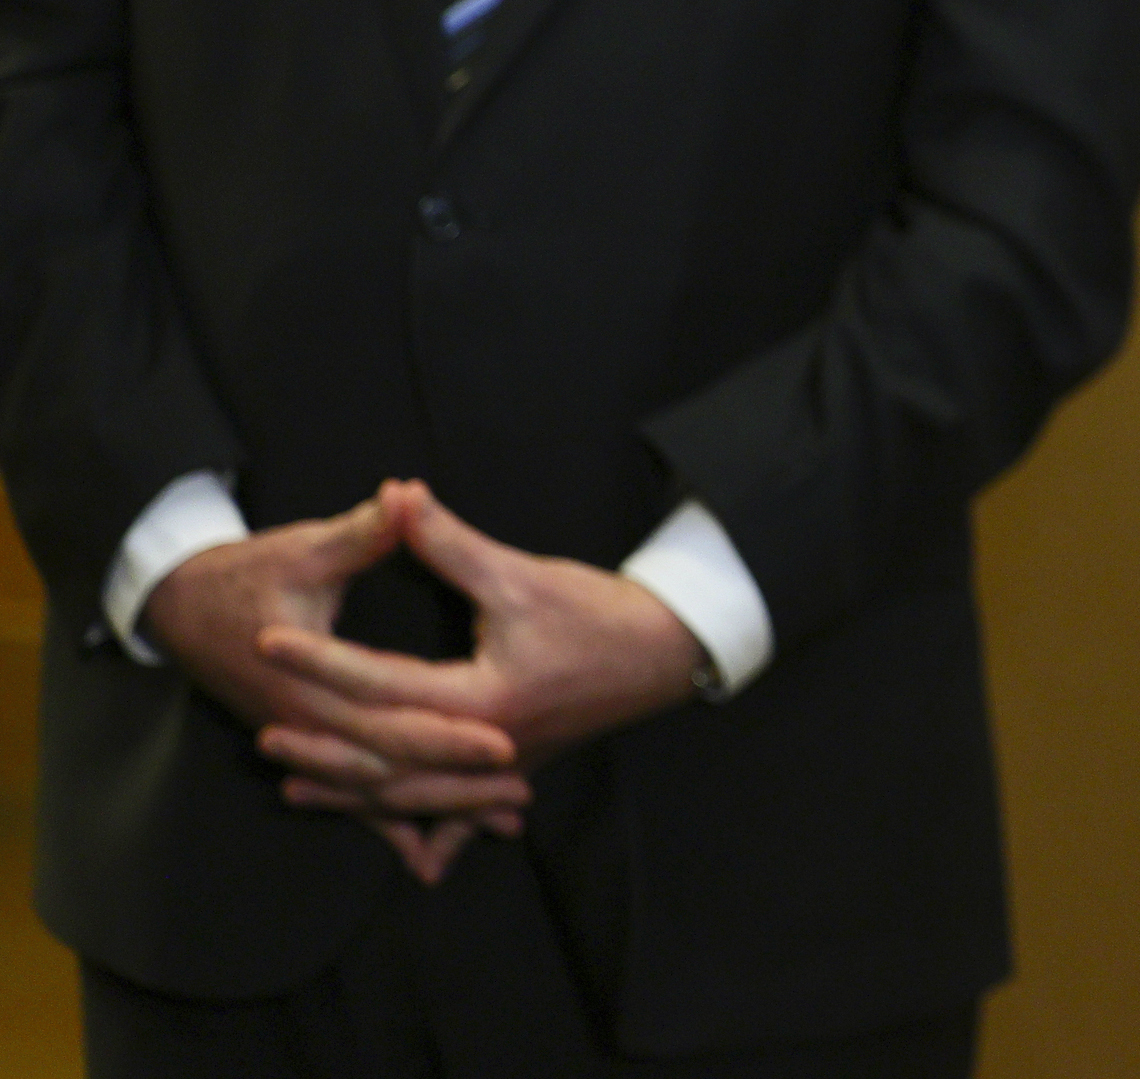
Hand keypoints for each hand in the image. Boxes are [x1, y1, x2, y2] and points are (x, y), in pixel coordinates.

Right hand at [140, 488, 523, 883]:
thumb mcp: (306, 550)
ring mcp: (302, 741)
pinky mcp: (306, 742)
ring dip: (438, 810)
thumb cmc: (246, 573)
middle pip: (389, 772)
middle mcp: (303, 727)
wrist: (180, 605)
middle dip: (456, 788)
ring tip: (508, 821)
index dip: (446, 736)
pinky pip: (354, 790)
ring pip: (375, 792)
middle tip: (522, 796)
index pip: (387, 723)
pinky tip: (438, 850)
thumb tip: (403, 496)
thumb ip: (363, 533)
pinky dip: (395, 819)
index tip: (505, 744)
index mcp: (305, 688)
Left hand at [254, 481, 703, 868]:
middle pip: (384, 757)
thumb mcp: (521, 575)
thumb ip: (451, 544)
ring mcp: (502, 768)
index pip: (380, 683)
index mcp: (483, 699)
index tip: (270, 640)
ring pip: (411, 794)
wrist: (668, 649)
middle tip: (263, 727)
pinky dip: (421, 826)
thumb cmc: (598, 612)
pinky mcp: (516, 770)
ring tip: (293, 781)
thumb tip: (401, 497)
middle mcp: (486, 747)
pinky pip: (457, 812)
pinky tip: (402, 850)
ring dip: (350, 790)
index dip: (319, 660)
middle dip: (321, 742)